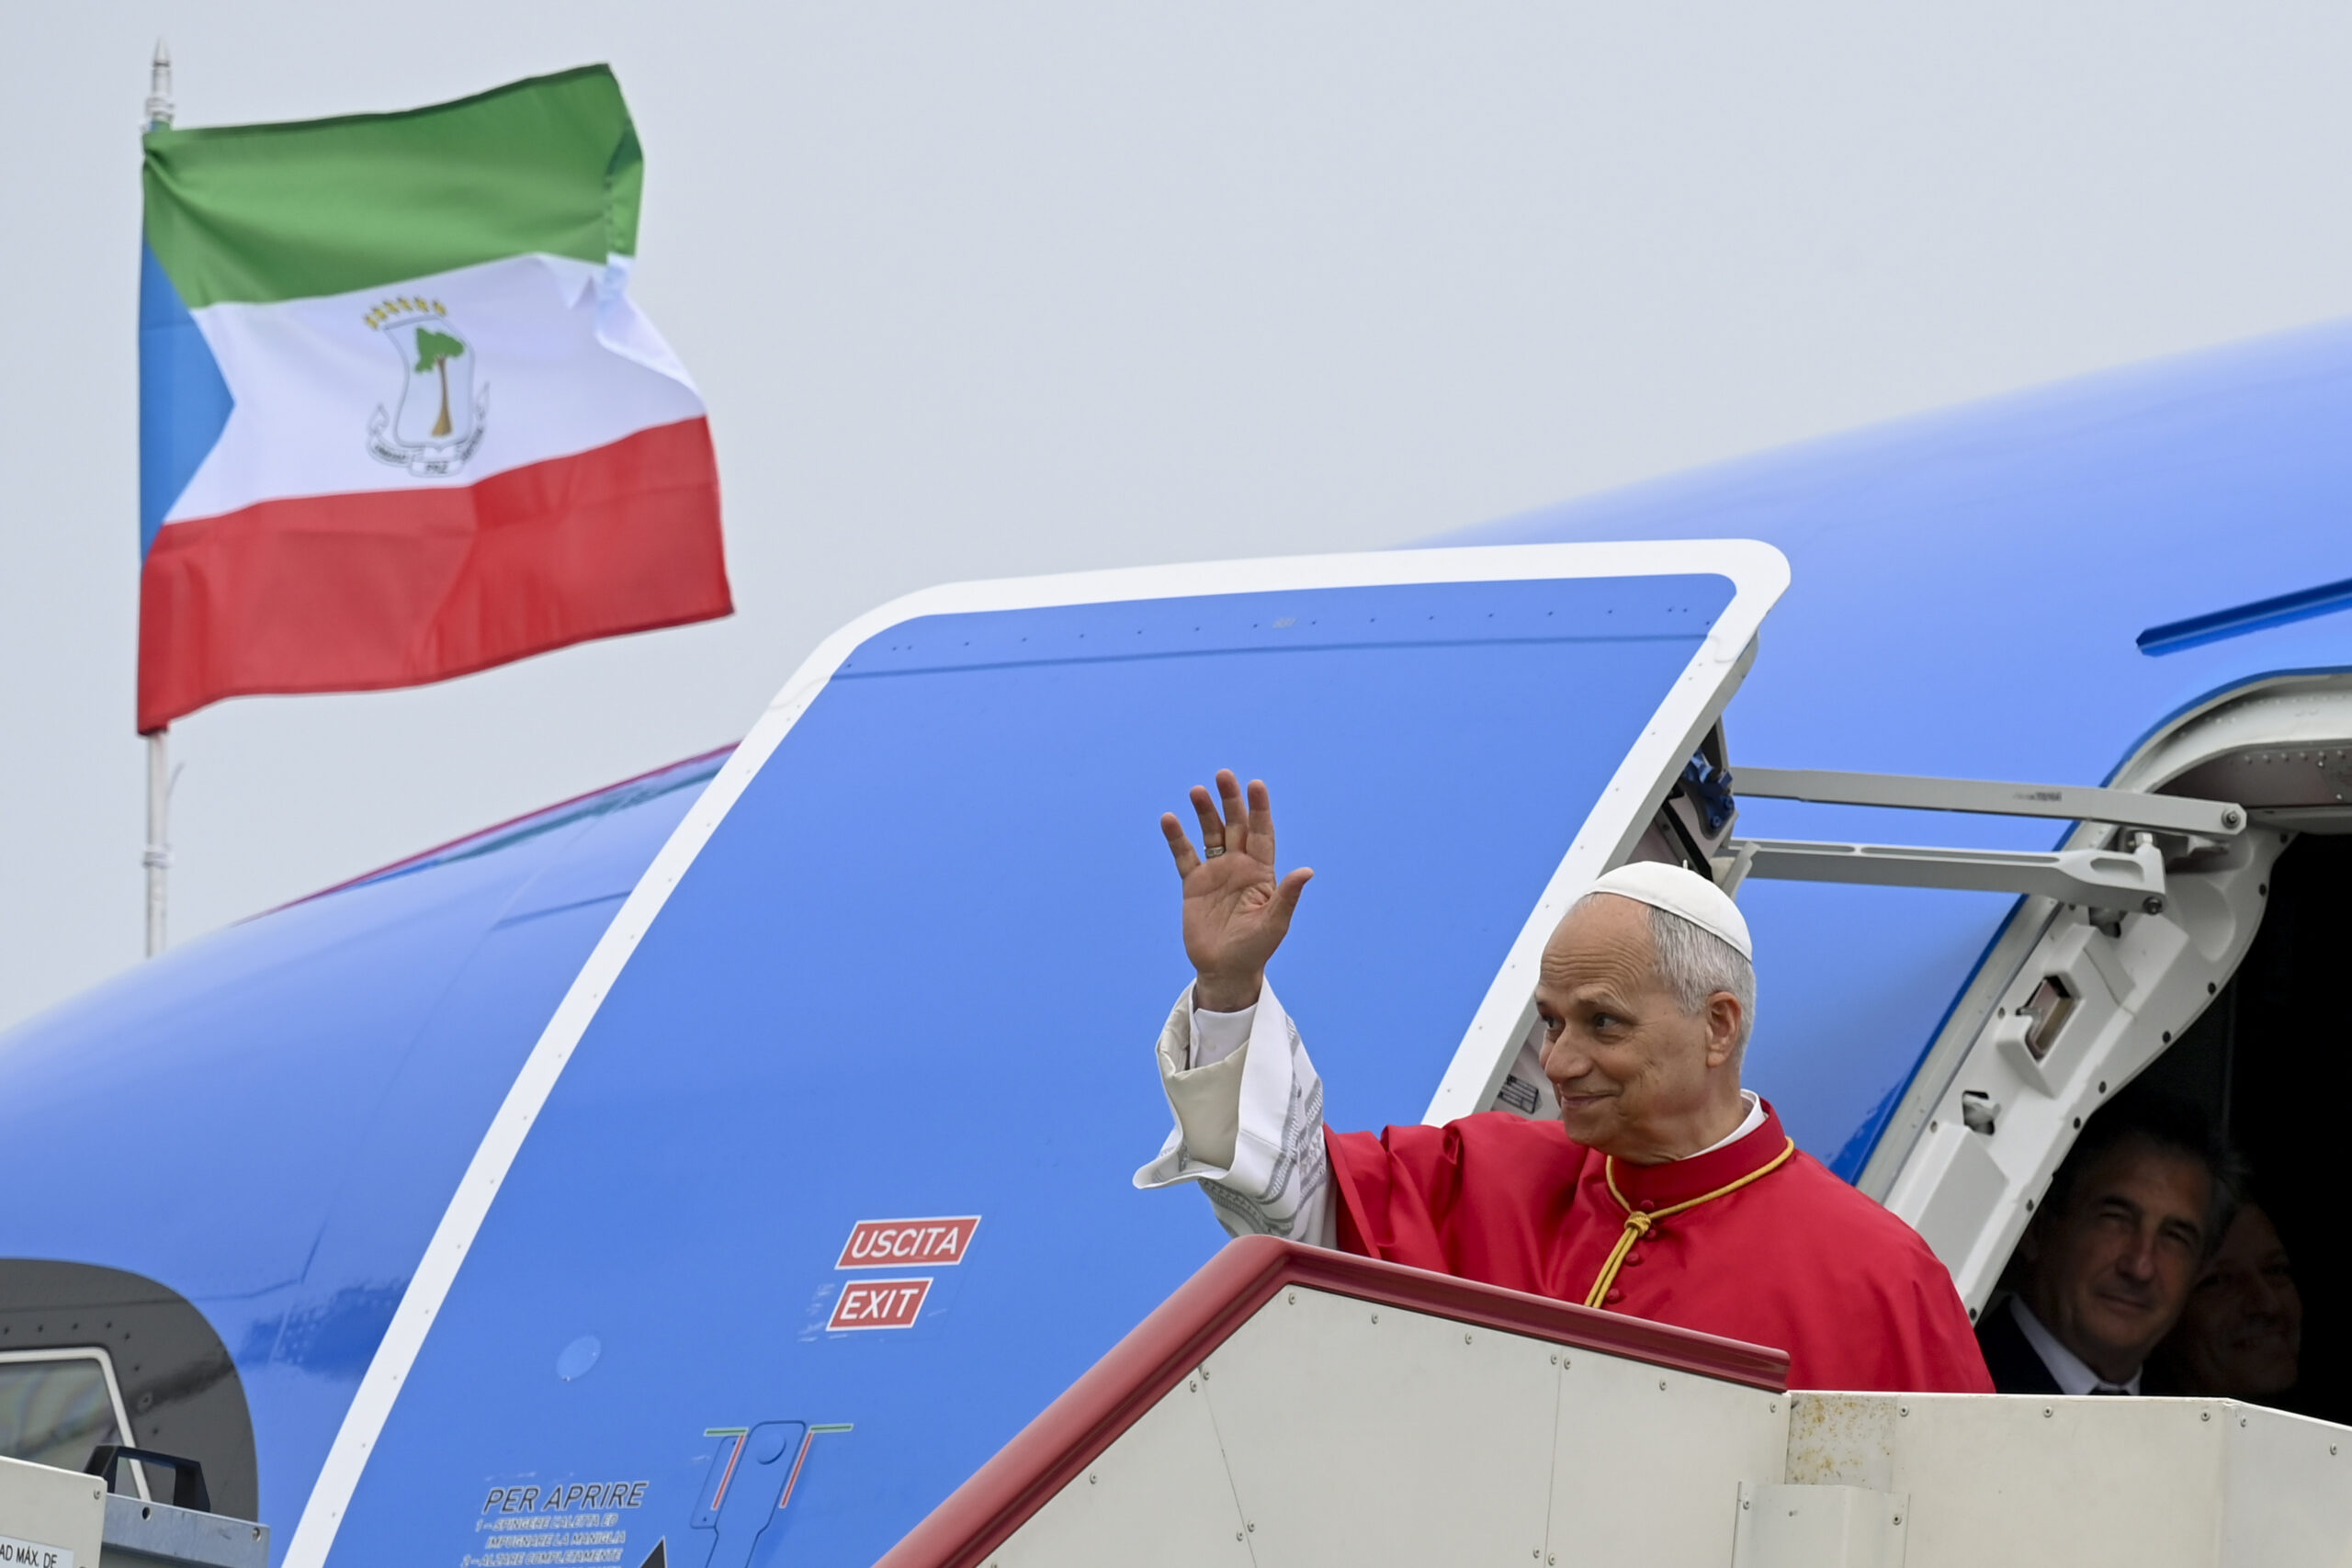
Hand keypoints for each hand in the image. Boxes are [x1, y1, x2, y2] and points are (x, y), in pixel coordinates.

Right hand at [1159, 770, 1312, 1012]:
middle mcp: (1239, 866)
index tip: (1256, 785)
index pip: (1262, 833)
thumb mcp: (1275, 923)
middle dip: (1231, 801)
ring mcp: (1216, 873)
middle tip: (1224, 775)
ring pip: (1210, 834)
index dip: (1260, 809)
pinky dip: (1177, 838)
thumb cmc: (1256, 949)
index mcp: (1262, 872)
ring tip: (1197, 790)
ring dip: (1204, 812)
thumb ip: (1287, 896)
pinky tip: (1169, 819)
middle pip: (1235, 825)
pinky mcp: (1193, 884)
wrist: (1225, 969)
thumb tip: (1307, 871)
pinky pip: (1184, 855)